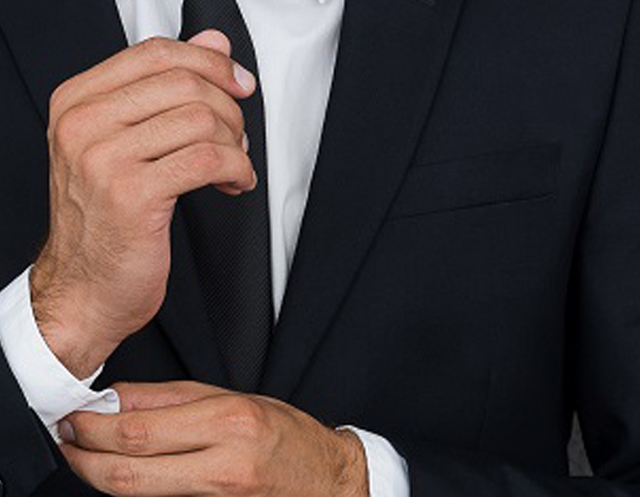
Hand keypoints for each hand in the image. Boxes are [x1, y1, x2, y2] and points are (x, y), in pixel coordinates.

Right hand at [31, 31, 256, 378]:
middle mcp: (82, 123)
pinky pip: (208, 160)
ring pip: (200, 119)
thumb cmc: (104, 216)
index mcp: (77, 100)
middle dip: (228, 107)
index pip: (156, 52)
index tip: (238, 81)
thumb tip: (212, 41)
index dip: (210, 62)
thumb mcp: (128, 140)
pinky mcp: (131, 195)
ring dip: (235, 143)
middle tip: (237, 134)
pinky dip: (237, 169)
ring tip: (233, 164)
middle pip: (184, 83)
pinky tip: (235, 183)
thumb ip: (166, 86)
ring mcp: (102, 159)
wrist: (83, 286)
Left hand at [59, 381, 369, 496]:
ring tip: (87, 454)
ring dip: (100, 474)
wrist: (325, 481)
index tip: (74, 417)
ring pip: (136, 494)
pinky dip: (132, 489)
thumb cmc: (285, 435)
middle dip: (84, 456)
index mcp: (229, 422)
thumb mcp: (234, 399)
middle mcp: (223, 465)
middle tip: (67, 439)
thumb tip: (117, 399)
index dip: (94, 427)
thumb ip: (172, 399)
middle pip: (128, 471)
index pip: (140, 430)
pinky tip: (123, 473)